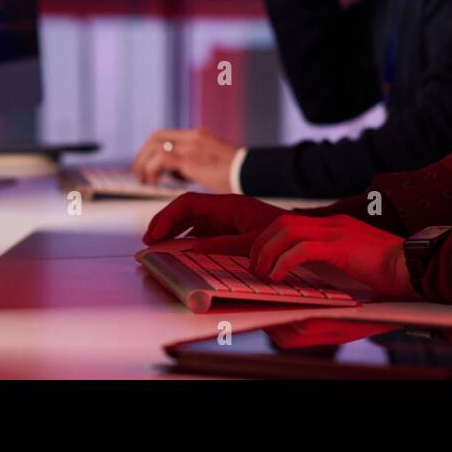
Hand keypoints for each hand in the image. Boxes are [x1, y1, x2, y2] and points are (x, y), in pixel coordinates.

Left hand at [131, 127, 237, 193]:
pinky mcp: (192, 159)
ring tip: (142, 181)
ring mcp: (193, 145)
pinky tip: (153, 184)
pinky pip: (161, 159)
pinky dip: (151, 170)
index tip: (144, 167)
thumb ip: (195, 164)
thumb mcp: (214, 165)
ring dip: (143, 163)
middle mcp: (194, 136)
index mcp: (200, 136)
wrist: (254, 175)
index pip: (166, 136)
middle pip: (156, 137)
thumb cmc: (238, 176)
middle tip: (137, 174)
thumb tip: (177, 173)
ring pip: (155, 144)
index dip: (150, 150)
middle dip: (142, 156)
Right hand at [141, 192, 287, 254]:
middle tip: (148, 242)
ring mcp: (226, 217)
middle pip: (186, 209)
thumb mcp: (254, 242)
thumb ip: (224, 244)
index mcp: (229, 204)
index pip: (189, 202)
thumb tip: (194, 248)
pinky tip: (178, 249)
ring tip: (157, 246)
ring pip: (191, 219)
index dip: (168, 217)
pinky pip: (201, 229)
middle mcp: (224, 207)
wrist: (303, 233)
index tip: (154, 234)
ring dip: (173, 231)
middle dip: (165, 223)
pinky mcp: (229, 227)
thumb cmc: (283, 235)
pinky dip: (186, 238)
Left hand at [248, 214, 414, 298]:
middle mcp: (333, 223)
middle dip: (261, 245)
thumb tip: (312, 273)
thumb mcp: (355, 259)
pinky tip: (278, 275)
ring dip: (267, 253)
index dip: (269, 240)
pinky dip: (283, 262)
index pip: (291, 222)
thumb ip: (334, 259)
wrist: (414, 265)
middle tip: (255, 267)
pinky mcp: (340, 247)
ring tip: (262, 273)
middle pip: (281, 223)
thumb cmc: (389, 270)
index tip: (260, 259)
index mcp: (335, 225)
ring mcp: (336, 232)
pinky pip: (301, 249)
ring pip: (286, 232)